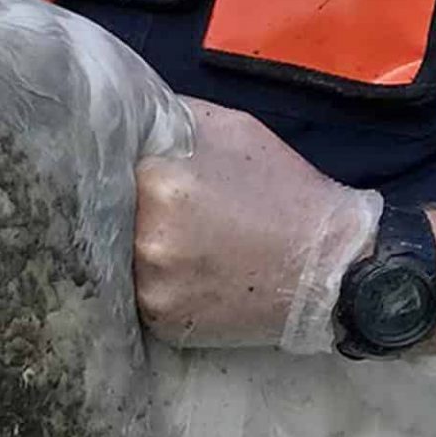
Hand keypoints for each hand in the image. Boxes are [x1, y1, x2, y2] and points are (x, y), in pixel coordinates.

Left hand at [134, 98, 383, 350]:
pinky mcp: (161, 320)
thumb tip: (124, 116)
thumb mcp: (232, 130)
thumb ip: (170, 123)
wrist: (328, 266)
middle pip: (110, 217)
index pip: (108, 169)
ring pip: (119, 258)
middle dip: (128, 212)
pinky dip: (154, 283)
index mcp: (161, 183)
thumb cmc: (282, 190)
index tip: (130, 175)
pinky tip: (183, 274)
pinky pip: (137, 295)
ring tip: (175, 244)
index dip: (117, 171)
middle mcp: (149, 238)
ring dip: (134, 250)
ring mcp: (152, 286)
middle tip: (161, 213)